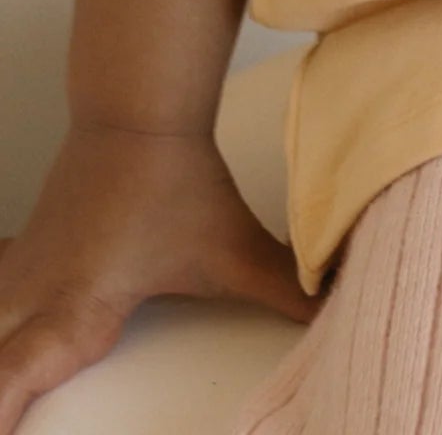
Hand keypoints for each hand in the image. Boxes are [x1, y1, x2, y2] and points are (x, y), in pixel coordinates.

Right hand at [0, 121, 322, 433]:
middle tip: (19, 412)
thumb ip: (282, 289)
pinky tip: (10, 321)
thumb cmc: (176, 182)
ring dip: (1, 364)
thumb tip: (332, 311)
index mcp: (74, 315)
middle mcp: (30, 304)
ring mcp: (15, 280)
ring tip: (18, 385)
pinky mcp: (17, 260)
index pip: (5, 383)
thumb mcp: (233, 249)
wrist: (136, 114)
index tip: (8, 429)